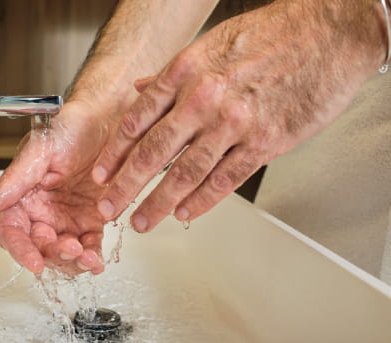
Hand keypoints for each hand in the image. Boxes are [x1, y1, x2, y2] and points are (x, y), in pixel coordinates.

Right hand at [0, 100, 111, 274]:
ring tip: (88, 257)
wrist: (105, 119)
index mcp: (22, 196)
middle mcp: (42, 211)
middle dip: (53, 255)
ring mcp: (66, 218)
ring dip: (73, 262)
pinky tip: (97, 261)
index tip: (34, 262)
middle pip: (39, 247)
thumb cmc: (70, 127)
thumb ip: (12, 182)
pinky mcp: (91, 220)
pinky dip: (92, 257)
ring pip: (63, 253)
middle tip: (71, 248)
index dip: (20, 250)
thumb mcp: (39, 151)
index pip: (12, 231)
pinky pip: (89, 246)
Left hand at [91, 0, 385, 231]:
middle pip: (153, 153)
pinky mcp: (264, 142)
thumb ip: (173, 74)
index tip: (102, 175)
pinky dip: (202, 200)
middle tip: (109, 208)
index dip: (114, 152)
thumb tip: (142, 90)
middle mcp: (203, 98)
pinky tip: (186, 213)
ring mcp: (233, 123)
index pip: (137, 119)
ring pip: (185, 173)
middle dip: (126, 187)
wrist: (328, 33)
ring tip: (143, 221)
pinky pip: (225, 179)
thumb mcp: (210, 44)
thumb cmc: (272, 34)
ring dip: (159, 203)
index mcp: (185, 71)